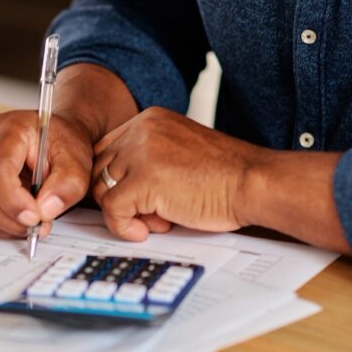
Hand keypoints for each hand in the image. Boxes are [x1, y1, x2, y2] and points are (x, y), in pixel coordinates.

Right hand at [0, 110, 93, 247]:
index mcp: (7, 129)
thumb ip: (67, 183)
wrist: (56, 138)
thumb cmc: (62, 144)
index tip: (34, 218)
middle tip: (37, 228)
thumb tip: (45, 211)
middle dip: (8, 218)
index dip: (12, 199)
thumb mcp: (77, 158)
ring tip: (26, 229)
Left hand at [91, 107, 262, 239]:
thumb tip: (115, 188)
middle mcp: (141, 130)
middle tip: (152, 214)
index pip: (106, 151)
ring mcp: (141, 153)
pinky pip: (112, 210)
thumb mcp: (179, 154)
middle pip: (98, 170)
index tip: (137, 200)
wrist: (253, 183)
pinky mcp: (144, 180)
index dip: (116, 181)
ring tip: (159, 220)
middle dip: (118, 198)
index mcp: (150, 120)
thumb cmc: (226, 177)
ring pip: (102, 190)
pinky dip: (125, 227)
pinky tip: (149, 230)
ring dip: (125, 213)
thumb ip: (149, 160)